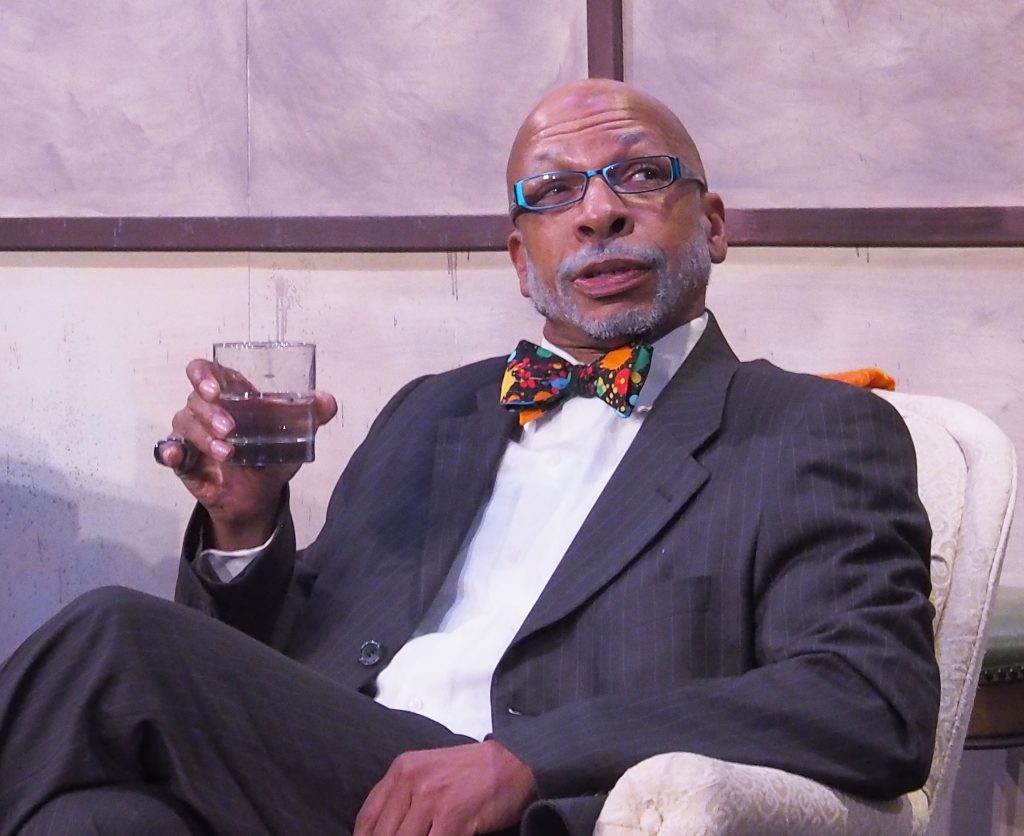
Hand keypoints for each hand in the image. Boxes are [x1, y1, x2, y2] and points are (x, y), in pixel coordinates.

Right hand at [156, 358, 337, 549]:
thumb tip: (328, 400)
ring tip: (227, 453)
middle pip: (195, 398)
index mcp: (231, 395)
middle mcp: (207, 409)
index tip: (214, 389)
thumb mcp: (296, 436)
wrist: (259, 496)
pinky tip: (177, 454)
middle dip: (211, 412)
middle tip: (230, 429)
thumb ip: (312, 415)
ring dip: (203, 436)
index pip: (207, 372)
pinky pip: (167, 449)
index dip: (204, 374)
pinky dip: (169, 450)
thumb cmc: (272, 456)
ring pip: (185, 422)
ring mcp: (192, 433)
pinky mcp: (183, 458)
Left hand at [354, 741, 536, 835]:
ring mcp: (430, 798)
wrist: (513, 762)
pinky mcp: (452, 816)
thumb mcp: (428, 773)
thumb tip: (384, 832)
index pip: (367, 819)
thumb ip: (403, 800)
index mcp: (401, 770)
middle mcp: (411, 781)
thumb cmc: (472, 772)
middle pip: (382, 835)